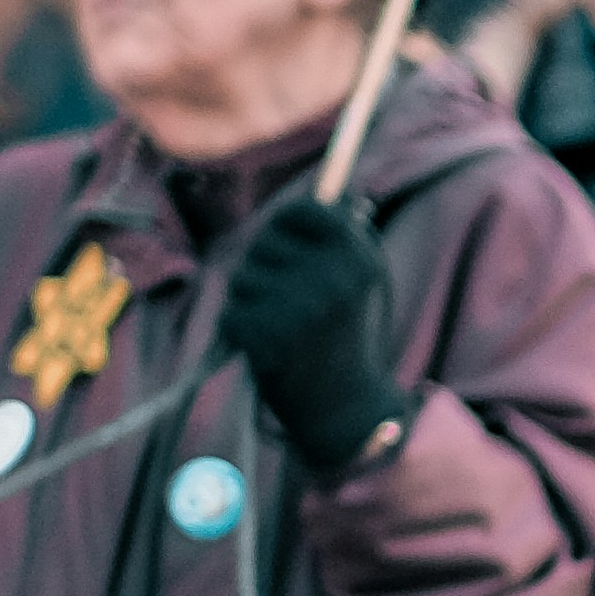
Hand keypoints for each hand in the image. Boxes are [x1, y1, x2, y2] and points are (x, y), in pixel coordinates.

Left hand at [222, 189, 408, 475]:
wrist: (346, 408)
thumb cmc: (349, 336)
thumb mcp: (363, 280)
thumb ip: (343, 236)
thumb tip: (331, 187)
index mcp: (358, 257)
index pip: (300, 210)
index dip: (286, 225)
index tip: (290, 248)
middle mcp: (331, 278)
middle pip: (263, 241)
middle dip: (265, 266)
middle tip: (289, 302)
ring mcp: (298, 309)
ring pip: (241, 277)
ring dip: (250, 299)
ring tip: (282, 327)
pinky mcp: (267, 338)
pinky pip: (231, 313)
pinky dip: (240, 330)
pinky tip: (268, 349)